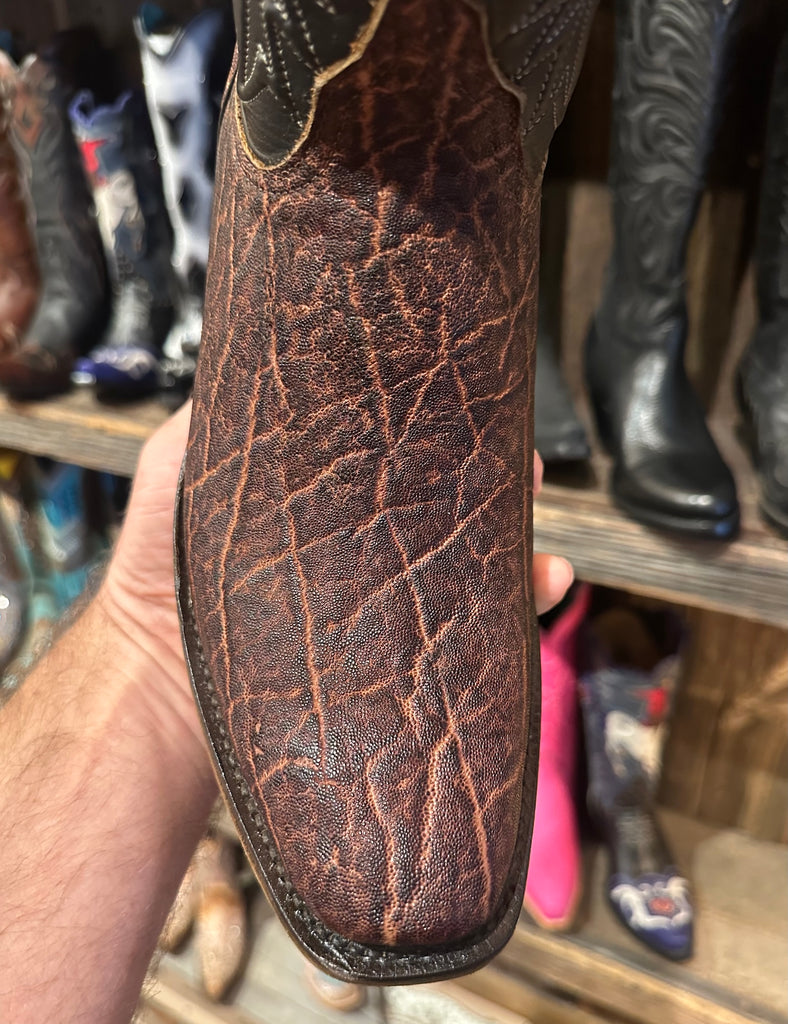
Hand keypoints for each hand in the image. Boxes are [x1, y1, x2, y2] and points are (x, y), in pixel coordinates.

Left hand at [102, 407, 572, 732]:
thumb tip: (264, 344)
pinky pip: (467, 637)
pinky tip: (541, 593)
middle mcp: (363, 545)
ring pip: (472, 571)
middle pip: (450, 508)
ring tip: (545, 556)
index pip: (402, 455)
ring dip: (522, 556)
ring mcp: (380, 601)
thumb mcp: (181, 463)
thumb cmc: (160, 562)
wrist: (156, 674)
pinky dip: (517, 618)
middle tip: (531, 472)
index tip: (481, 410)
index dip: (447, 433)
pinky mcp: (392, 656)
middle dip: (502, 488)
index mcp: (330, 496)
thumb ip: (219, 414)